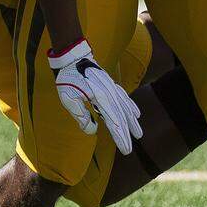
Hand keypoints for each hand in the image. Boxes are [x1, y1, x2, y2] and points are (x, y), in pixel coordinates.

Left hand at [49, 39, 142, 154]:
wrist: (72, 56)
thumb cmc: (67, 78)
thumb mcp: (68, 98)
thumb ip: (80, 115)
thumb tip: (92, 131)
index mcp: (100, 98)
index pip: (113, 122)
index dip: (120, 137)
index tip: (125, 149)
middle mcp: (110, 93)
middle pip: (121, 117)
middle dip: (126, 134)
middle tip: (128, 149)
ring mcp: (112, 88)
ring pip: (125, 108)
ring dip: (132, 122)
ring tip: (139, 134)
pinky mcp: (110, 84)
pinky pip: (124, 98)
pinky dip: (131, 106)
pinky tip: (136, 114)